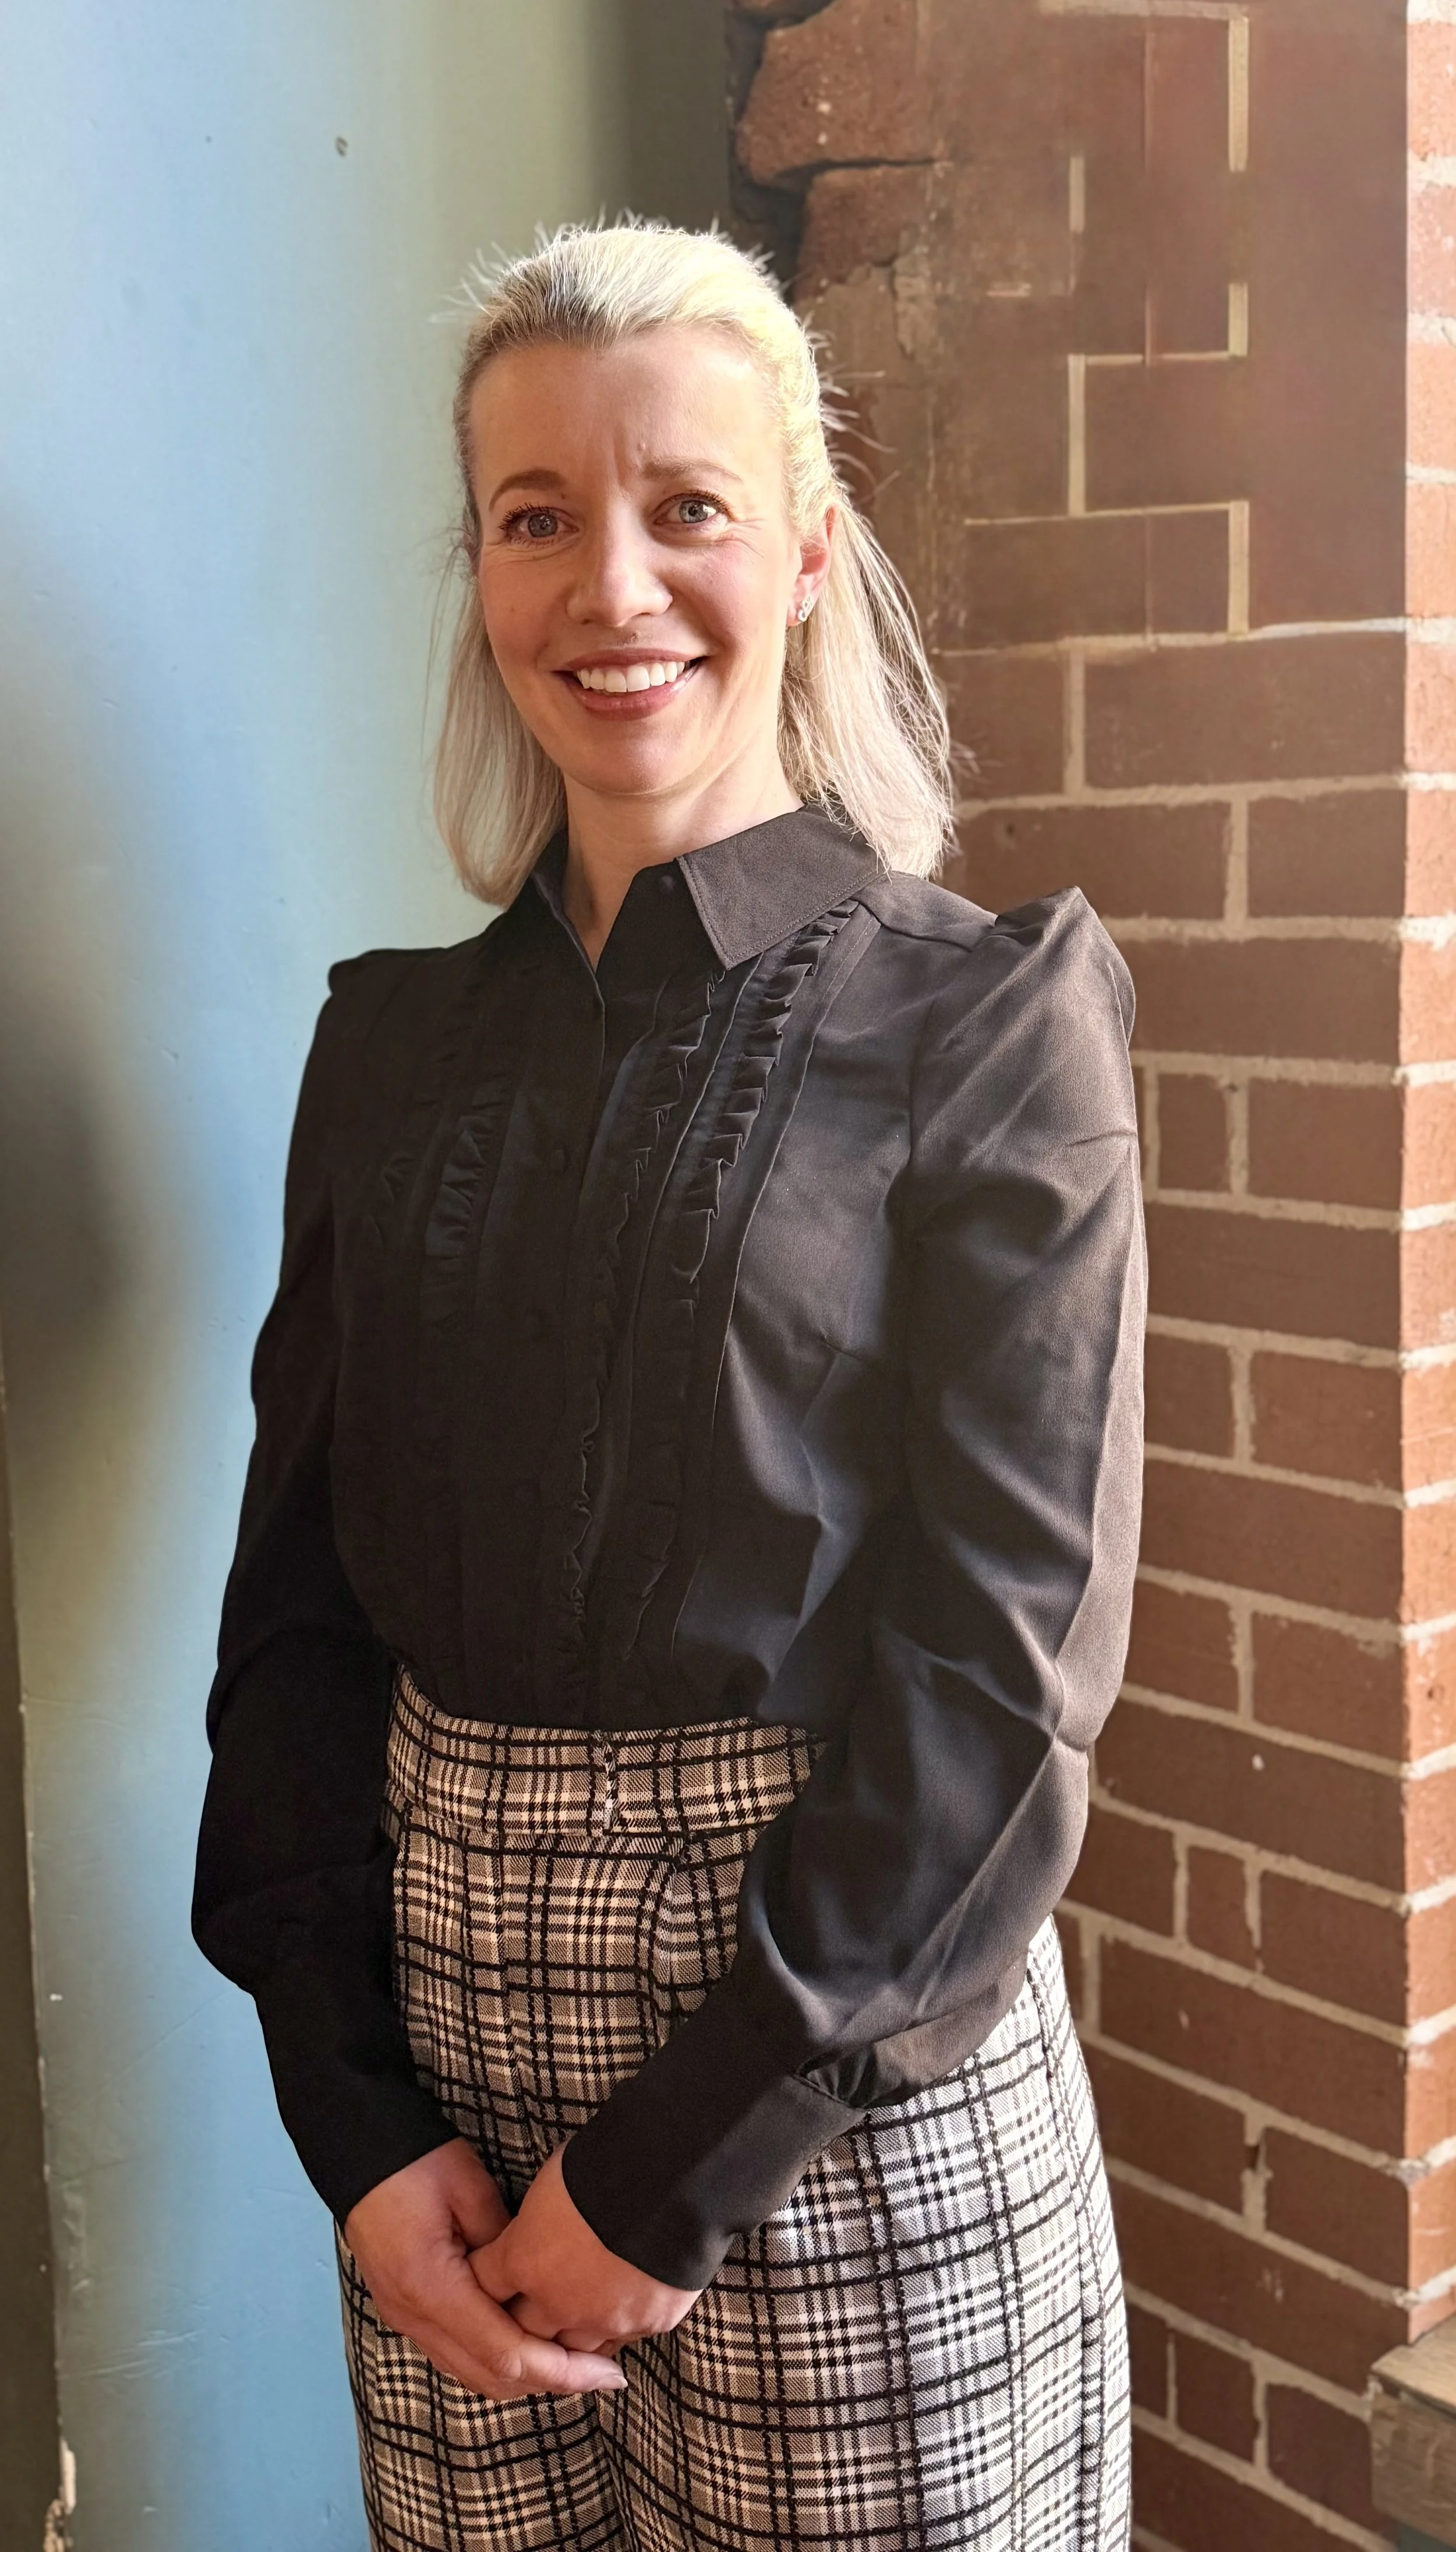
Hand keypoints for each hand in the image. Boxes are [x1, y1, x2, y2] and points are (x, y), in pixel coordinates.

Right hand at [343, 2138, 626, 2400]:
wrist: (359, 2153)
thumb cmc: (417, 2162)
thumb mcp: (472, 2191)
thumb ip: (508, 2246)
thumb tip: (538, 2283)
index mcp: (431, 2289)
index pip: (504, 2352)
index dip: (558, 2370)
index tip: (605, 2372)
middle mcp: (414, 2317)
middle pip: (489, 2375)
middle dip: (549, 2382)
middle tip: (603, 2375)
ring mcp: (406, 2318)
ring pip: (472, 2372)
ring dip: (524, 2376)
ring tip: (576, 2367)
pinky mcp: (408, 2310)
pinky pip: (457, 2353)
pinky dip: (497, 2359)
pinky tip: (531, 2345)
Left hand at [469, 2144, 701, 2354]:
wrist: (674, 2178)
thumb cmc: (607, 2161)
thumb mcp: (556, 2175)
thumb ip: (539, 2212)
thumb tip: (543, 2215)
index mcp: (525, 2259)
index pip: (486, 2283)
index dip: (485, 2277)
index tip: (487, 2271)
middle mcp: (558, 2301)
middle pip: (524, 2332)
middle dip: (521, 2321)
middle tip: (525, 2309)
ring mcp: (604, 2318)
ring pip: (573, 2349)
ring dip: (569, 2335)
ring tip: (571, 2322)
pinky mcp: (647, 2322)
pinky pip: (622, 2338)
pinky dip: (614, 2328)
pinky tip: (616, 2313)